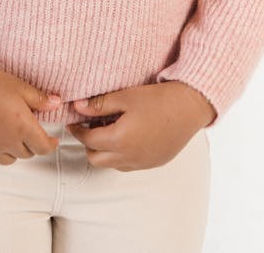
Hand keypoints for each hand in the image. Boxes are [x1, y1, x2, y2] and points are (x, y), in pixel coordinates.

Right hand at [0, 69, 62, 165]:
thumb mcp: (19, 86)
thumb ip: (39, 99)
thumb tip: (56, 104)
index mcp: (23, 127)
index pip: (43, 147)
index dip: (50, 145)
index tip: (52, 141)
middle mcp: (7, 143)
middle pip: (26, 154)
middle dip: (30, 143)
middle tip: (26, 130)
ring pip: (8, 159)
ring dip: (12, 150)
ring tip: (9, 134)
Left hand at [65, 81, 215, 171]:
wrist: (190, 107)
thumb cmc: (157, 99)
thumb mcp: (125, 97)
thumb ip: (99, 104)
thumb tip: (77, 107)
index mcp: (120, 140)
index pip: (88, 140)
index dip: (78, 130)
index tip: (74, 121)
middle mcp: (129, 157)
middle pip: (96, 159)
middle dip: (88, 144)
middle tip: (90, 126)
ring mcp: (142, 163)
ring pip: (112, 165)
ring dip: (105, 151)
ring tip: (109, 129)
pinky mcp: (154, 163)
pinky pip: (129, 165)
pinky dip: (120, 155)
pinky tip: (127, 136)